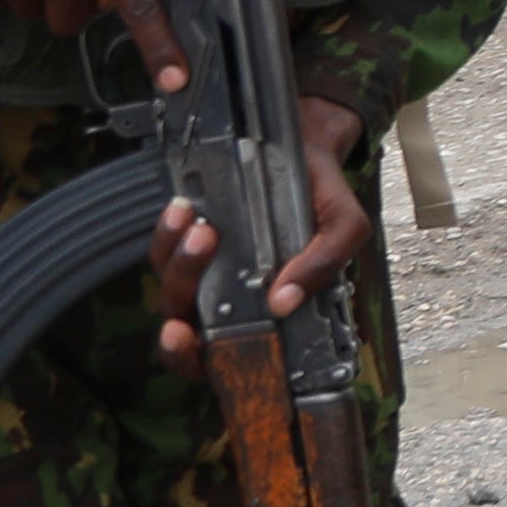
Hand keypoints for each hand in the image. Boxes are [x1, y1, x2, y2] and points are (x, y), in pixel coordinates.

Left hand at [146, 95, 369, 372]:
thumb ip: (326, 264)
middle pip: (186, 324)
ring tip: (202, 228)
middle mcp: (231, 299)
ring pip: (170, 286)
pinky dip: (167, 232)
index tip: (184, 336)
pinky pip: (162, 248)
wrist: (306, 150)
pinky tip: (184, 210)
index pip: (222, 356)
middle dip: (180, 302)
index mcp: (270, 312)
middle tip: (198, 267)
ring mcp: (206, 272)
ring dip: (178, 261)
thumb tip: (285, 301)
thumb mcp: (344, 226)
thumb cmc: (323, 197)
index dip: (194, 357)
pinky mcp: (186, 241)